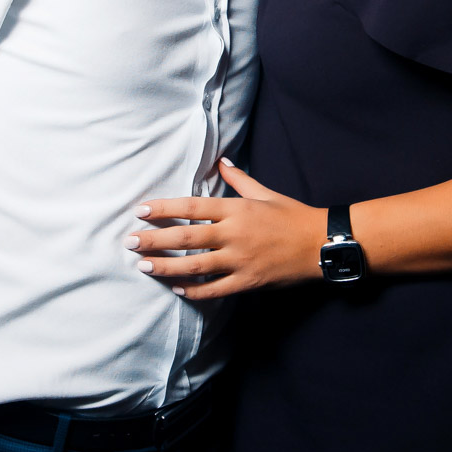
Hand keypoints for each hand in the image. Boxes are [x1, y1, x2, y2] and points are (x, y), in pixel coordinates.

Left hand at [127, 158, 325, 299]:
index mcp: (236, 209)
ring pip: (194, 265)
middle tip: (130, 242)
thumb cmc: (293, 216)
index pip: (191, 206)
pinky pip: (214, 289)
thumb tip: (222, 162)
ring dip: (165, 266)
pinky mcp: (248, 281)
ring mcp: (240, 260)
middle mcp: (234, 234)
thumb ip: (239, 180)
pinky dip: (193, 290)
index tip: (141, 211)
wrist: (322, 243)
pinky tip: (176, 288)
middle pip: (185, 237)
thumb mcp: (266, 193)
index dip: (163, 208)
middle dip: (154, 240)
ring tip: (143, 266)